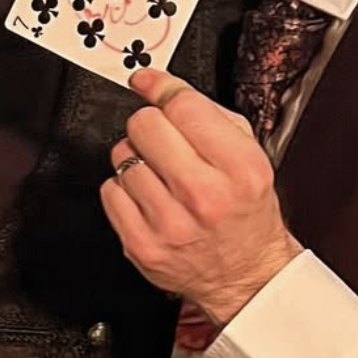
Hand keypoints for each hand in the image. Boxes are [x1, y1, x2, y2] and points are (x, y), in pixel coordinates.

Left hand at [100, 71, 300, 326]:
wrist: (247, 274)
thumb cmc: (245, 210)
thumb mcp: (248, 153)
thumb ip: (205, 112)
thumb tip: (154, 82)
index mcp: (239, 169)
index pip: (183, 107)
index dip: (160, 87)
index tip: (147, 82)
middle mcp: (204, 196)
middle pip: (144, 125)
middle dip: (150, 125)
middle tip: (164, 140)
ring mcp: (170, 224)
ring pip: (122, 156)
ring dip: (138, 159)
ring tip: (162, 177)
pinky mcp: (141, 245)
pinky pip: (110, 190)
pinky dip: (124, 189)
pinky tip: (149, 198)